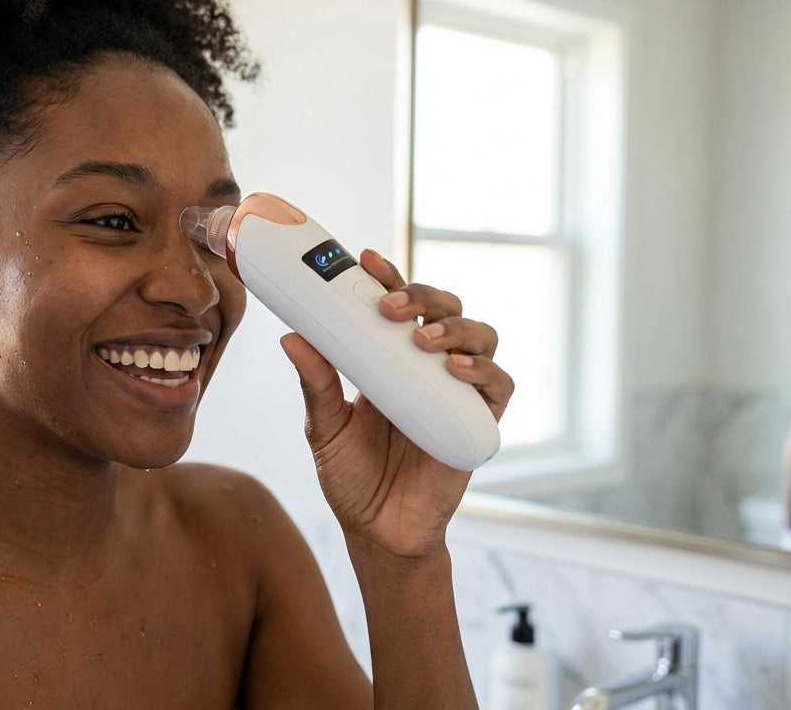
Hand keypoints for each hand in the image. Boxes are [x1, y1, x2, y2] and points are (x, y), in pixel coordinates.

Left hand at [279, 249, 513, 557]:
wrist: (377, 532)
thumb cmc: (350, 478)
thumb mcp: (324, 427)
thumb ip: (316, 384)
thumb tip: (291, 337)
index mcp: (390, 360)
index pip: (399, 306)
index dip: (390, 278)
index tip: (367, 259)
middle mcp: (428, 368)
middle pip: (446, 309)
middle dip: (424, 296)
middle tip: (391, 306)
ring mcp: (457, 393)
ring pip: (480, 337)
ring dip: (455, 328)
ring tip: (422, 340)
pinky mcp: (477, 423)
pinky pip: (498, 387)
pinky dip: (483, 371)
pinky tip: (456, 368)